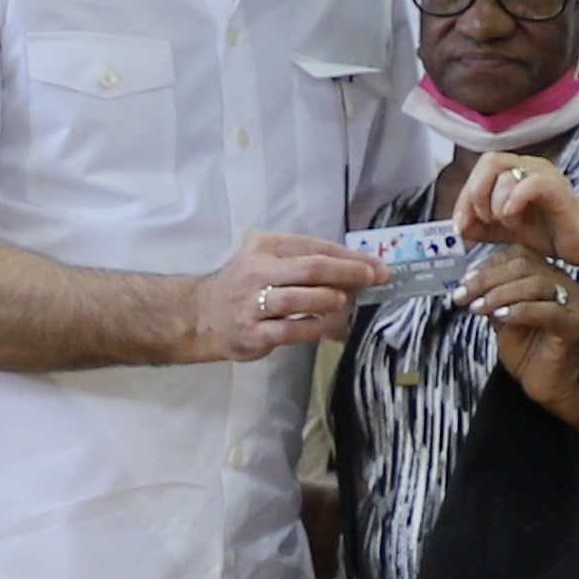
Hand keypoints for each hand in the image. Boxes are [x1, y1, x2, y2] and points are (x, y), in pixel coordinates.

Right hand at [195, 230, 382, 363]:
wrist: (202, 315)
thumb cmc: (245, 287)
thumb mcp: (268, 262)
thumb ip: (304, 264)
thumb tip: (357, 271)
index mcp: (265, 246)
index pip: (314, 246)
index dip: (349, 256)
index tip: (376, 266)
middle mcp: (257, 271)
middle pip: (310, 268)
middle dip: (347, 272)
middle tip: (372, 279)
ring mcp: (252, 303)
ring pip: (297, 298)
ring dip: (328, 298)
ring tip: (344, 301)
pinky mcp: (252, 332)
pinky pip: (289, 330)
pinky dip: (312, 327)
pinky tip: (325, 326)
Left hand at [451, 151, 578, 274]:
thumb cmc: (553, 234)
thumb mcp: (508, 231)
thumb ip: (484, 227)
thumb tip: (458, 227)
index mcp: (518, 171)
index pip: (480, 170)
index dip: (464, 197)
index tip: (460, 226)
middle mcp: (531, 165)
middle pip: (488, 162)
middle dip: (475, 194)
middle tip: (480, 220)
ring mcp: (545, 173)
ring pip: (505, 175)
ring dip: (496, 204)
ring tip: (509, 224)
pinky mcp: (557, 187)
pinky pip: (528, 183)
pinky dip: (513, 202)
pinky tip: (513, 219)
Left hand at [467, 245, 578, 424]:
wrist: (546, 383)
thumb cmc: (528, 350)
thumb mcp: (502, 316)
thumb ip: (491, 297)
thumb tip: (467, 283)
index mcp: (546, 274)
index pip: (517, 255)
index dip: (488, 264)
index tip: (464, 280)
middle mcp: (562, 283)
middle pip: (523, 266)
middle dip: (487, 279)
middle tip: (463, 295)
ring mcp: (570, 303)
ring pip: (535, 284)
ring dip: (500, 294)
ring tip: (478, 308)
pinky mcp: (571, 326)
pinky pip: (547, 311)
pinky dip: (520, 311)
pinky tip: (500, 318)